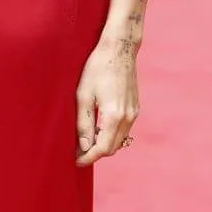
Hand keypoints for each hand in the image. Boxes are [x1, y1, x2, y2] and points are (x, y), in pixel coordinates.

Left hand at [75, 37, 139, 166]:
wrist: (119, 50)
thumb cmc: (97, 68)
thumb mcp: (83, 95)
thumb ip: (84, 123)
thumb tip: (84, 146)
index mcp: (114, 116)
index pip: (102, 148)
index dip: (88, 157)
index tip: (76, 161)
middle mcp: (127, 118)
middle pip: (112, 148)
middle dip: (95, 153)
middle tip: (78, 151)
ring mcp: (134, 113)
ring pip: (120, 140)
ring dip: (104, 144)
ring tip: (87, 139)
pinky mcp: (135, 108)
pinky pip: (124, 130)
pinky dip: (112, 134)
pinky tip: (100, 127)